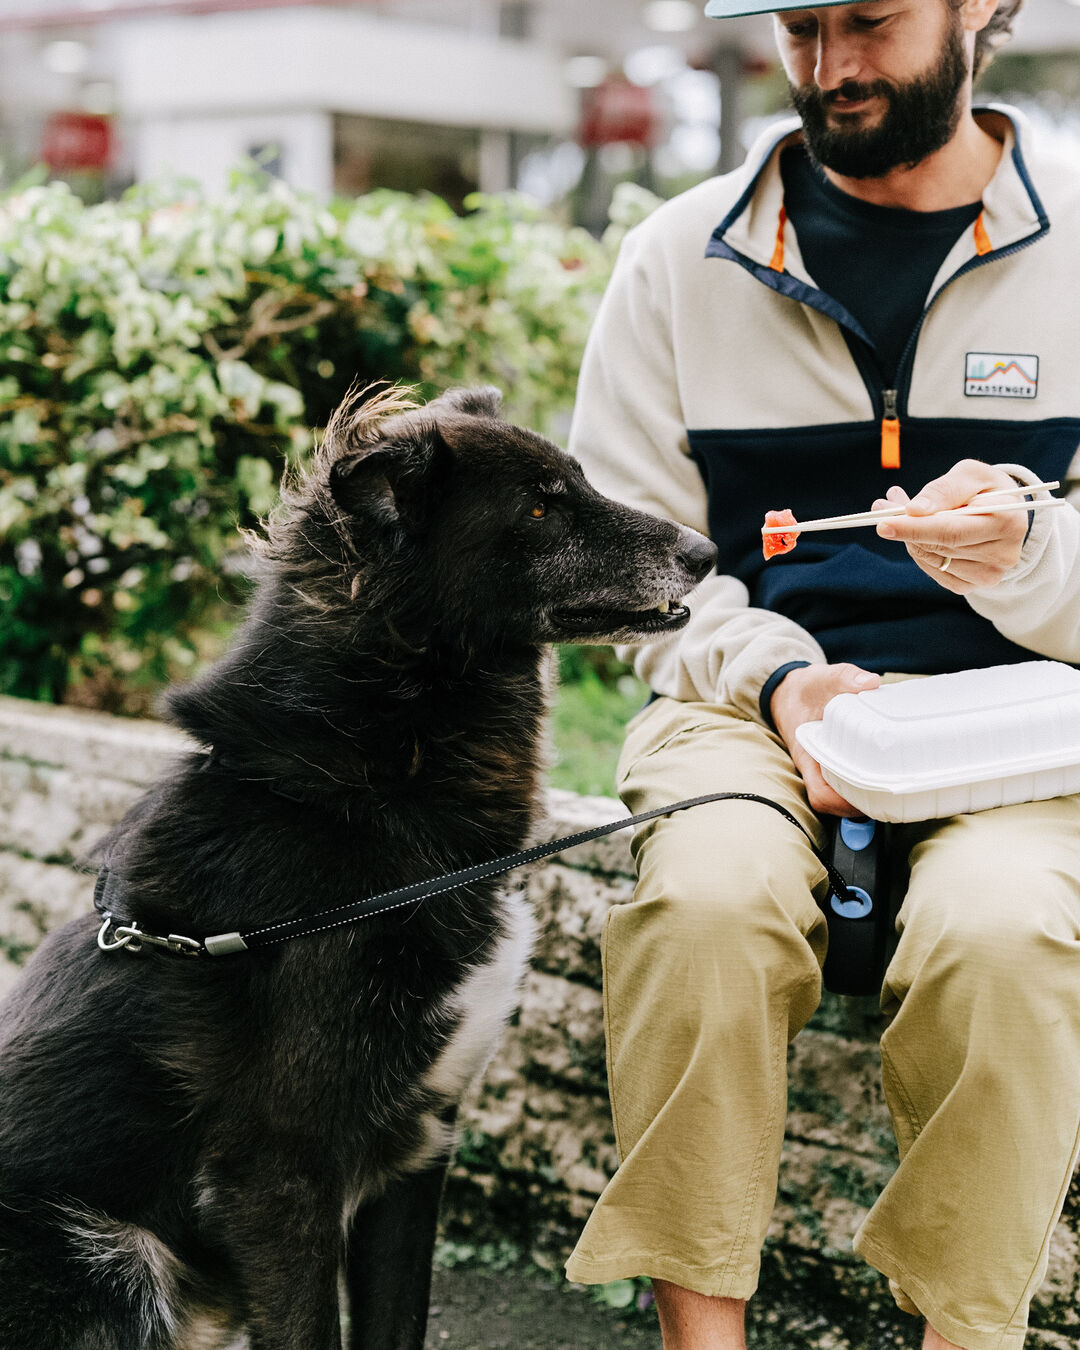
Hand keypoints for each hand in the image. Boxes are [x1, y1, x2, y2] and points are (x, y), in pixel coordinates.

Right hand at [770, 662, 880, 815]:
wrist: (790, 692)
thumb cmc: (805, 689)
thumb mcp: (821, 677)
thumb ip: (844, 678)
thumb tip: (870, 682)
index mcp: (807, 753)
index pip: (820, 793)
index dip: (842, 803)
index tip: (866, 797)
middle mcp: (815, 767)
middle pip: (834, 803)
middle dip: (860, 805)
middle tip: (891, 797)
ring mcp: (824, 767)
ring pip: (840, 797)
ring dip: (863, 799)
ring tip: (891, 792)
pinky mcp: (834, 763)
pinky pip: (846, 783)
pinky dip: (863, 785)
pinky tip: (883, 775)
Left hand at [874, 459, 1027, 592]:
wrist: (1004, 514)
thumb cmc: (984, 489)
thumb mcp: (970, 474)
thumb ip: (943, 490)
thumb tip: (914, 510)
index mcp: (1008, 522)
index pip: (952, 531)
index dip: (915, 528)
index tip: (884, 523)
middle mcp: (1003, 555)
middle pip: (938, 547)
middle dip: (906, 528)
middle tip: (883, 508)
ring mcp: (988, 575)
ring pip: (931, 559)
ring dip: (911, 538)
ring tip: (908, 515)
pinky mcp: (972, 585)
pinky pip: (933, 571)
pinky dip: (921, 552)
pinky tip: (923, 536)